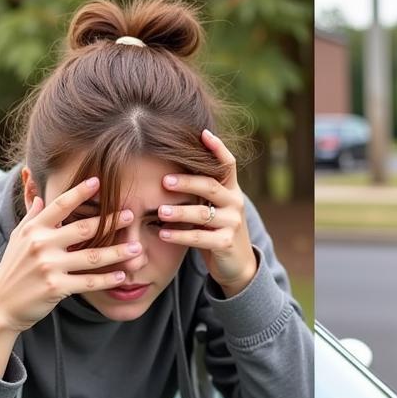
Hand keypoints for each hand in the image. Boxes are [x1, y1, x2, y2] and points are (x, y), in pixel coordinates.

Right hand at [0, 177, 146, 334]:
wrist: (0, 305)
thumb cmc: (12, 270)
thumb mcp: (17, 239)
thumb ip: (31, 216)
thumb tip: (38, 193)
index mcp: (33, 229)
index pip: (60, 205)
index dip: (80, 192)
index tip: (99, 182)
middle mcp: (41, 244)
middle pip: (83, 229)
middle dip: (110, 221)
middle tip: (131, 214)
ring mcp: (48, 266)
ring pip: (92, 257)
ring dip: (117, 252)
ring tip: (137, 248)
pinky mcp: (55, 287)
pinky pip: (88, 282)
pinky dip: (107, 280)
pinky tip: (123, 276)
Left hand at [157, 130, 256, 296]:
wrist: (237, 264)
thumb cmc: (216, 230)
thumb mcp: (212, 207)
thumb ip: (200, 191)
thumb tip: (167, 166)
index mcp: (230, 190)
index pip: (228, 164)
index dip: (218, 148)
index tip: (203, 133)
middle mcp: (235, 203)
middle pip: (211, 186)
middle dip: (187, 182)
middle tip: (164, 181)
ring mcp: (232, 223)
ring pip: (204, 213)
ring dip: (180, 212)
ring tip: (160, 212)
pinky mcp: (226, 243)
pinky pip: (200, 237)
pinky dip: (180, 236)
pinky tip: (163, 234)